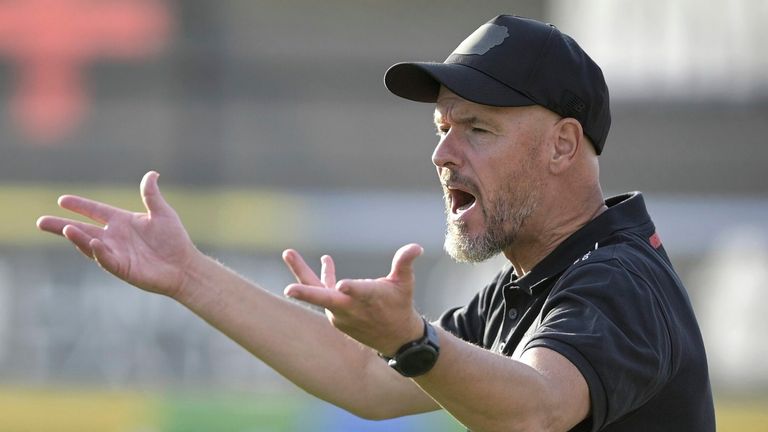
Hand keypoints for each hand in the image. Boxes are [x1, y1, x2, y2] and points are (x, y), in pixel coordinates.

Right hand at [36, 171, 198, 297]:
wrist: (185, 266)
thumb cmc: (174, 240)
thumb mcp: (162, 213)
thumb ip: (151, 195)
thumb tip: (151, 173)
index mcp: (122, 222)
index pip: (96, 211)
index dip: (80, 206)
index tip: (62, 199)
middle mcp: (115, 237)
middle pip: (82, 230)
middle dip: (61, 226)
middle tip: (41, 221)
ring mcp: (116, 253)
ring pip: (90, 244)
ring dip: (77, 238)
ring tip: (65, 229)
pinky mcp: (122, 268)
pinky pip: (106, 259)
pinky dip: (99, 252)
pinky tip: (93, 243)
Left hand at [282, 243, 424, 355]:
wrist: (395, 337)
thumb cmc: (400, 305)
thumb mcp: (405, 283)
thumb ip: (404, 263)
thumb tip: (416, 247)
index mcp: (369, 298)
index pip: (358, 293)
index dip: (350, 288)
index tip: (341, 284)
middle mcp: (351, 308)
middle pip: (324, 299)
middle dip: (305, 293)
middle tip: (288, 290)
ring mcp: (340, 312)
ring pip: (317, 292)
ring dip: (302, 273)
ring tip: (288, 253)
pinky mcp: (335, 314)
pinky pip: (323, 293)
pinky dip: (322, 278)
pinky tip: (326, 261)